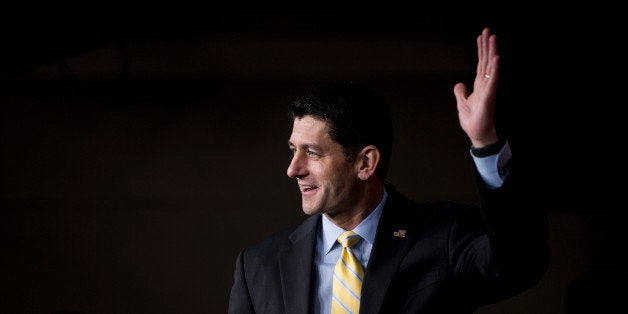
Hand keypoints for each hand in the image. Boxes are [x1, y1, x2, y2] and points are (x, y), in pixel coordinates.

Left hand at [453, 28, 499, 147]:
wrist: (477, 133)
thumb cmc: (473, 120)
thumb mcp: (462, 103)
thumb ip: (461, 93)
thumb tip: (459, 84)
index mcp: (479, 85)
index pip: (481, 64)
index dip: (481, 50)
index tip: (481, 37)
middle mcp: (485, 84)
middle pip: (486, 61)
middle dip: (486, 46)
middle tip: (487, 30)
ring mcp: (488, 89)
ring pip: (490, 67)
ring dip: (491, 52)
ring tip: (493, 38)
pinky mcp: (489, 96)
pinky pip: (493, 80)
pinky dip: (494, 69)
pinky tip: (496, 58)